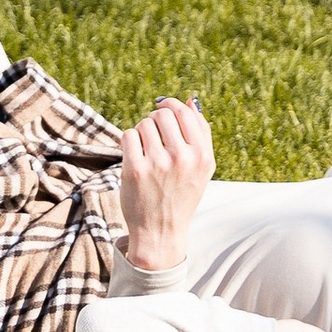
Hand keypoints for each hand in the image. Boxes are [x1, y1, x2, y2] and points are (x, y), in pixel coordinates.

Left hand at [117, 94, 214, 270]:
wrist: (161, 231)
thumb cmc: (181, 195)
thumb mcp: (201, 168)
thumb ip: (200, 134)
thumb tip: (188, 100)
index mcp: (202, 156)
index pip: (185, 112)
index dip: (171, 106)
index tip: (162, 109)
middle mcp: (183, 158)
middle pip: (162, 115)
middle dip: (155, 121)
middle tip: (154, 137)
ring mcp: (158, 164)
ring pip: (144, 124)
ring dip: (141, 133)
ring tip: (145, 151)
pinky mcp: (135, 169)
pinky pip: (128, 135)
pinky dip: (129, 142)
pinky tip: (134, 156)